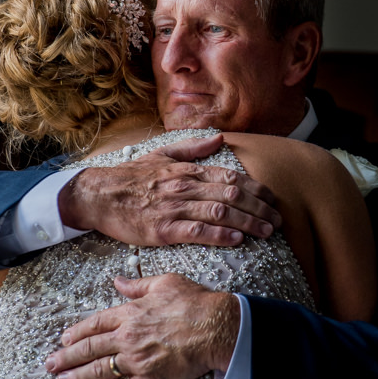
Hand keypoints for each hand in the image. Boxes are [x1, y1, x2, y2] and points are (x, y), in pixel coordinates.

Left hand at [45, 274, 240, 378]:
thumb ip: (138, 284)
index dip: (77, 332)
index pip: (95, 323)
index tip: (64, 339)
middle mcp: (127, 337)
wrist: (216, 326)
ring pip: (99, 371)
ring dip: (77, 378)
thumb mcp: (165, 283)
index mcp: (130, 312)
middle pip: (90, 348)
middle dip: (67, 357)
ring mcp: (136, 360)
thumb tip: (118, 281)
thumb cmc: (194, 302)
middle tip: (50, 365)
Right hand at [59, 133, 279, 245]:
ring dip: (248, 222)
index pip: (231, 177)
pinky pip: (197, 232)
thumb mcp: (161, 154)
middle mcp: (185, 186)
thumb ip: (192, 148)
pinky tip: (237, 240)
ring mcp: (175, 208)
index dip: (256, 188)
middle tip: (278, 220)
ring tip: (267, 232)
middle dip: (260, 208)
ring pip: (220, 213)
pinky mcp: (163, 230)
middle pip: (232, 196)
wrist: (98, 195)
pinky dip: (220, 235)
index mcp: (187, 170)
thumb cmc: (131, 177)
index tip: (273, 198)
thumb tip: (220, 138)